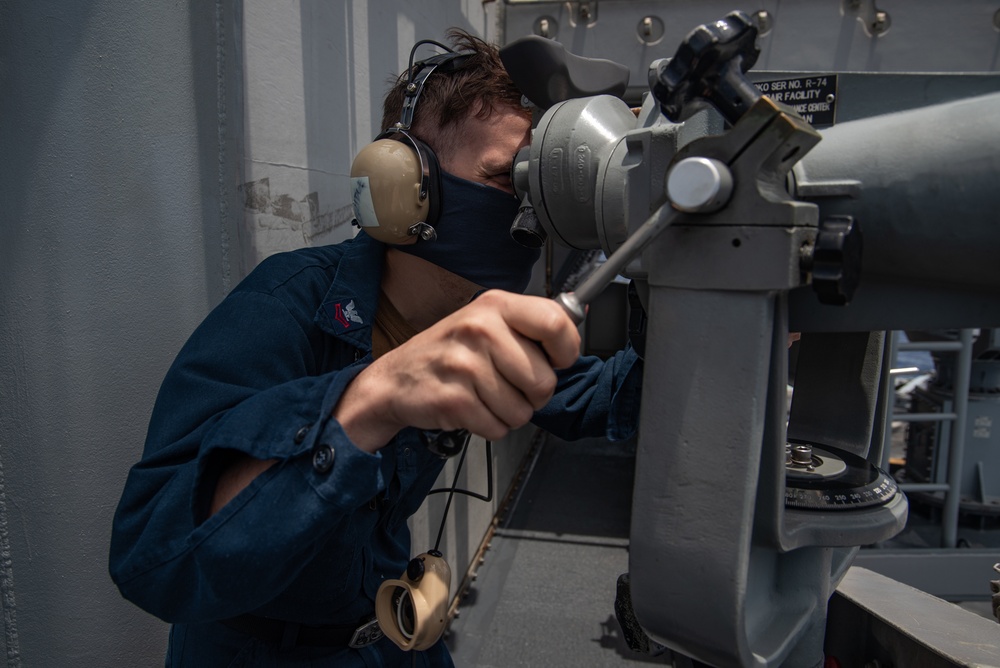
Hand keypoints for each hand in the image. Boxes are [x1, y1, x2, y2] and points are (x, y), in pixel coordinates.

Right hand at [333, 290, 580, 450]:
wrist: (396, 380)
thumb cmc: (450, 353)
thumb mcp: (486, 322)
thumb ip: (528, 325)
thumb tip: (576, 324)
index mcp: (495, 306)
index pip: (556, 324)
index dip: (566, 351)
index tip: (556, 361)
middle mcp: (480, 329)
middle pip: (544, 380)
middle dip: (533, 395)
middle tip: (509, 385)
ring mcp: (465, 365)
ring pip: (522, 411)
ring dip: (509, 413)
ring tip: (485, 396)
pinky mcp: (455, 400)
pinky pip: (498, 428)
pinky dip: (489, 426)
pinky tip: (471, 408)